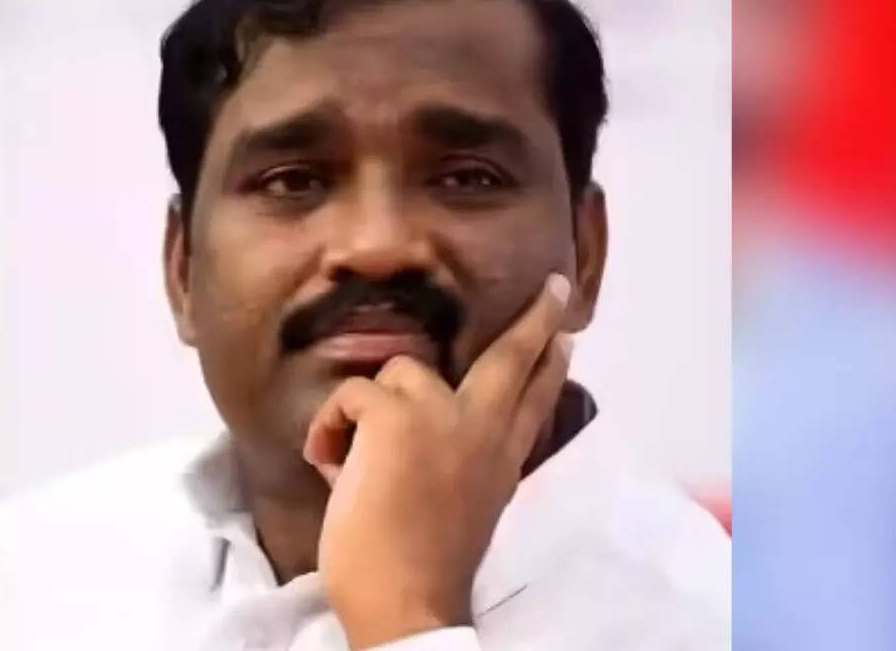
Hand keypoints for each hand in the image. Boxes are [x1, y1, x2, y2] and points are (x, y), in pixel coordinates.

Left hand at [303, 273, 574, 648]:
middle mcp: (482, 430)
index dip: (549, 367)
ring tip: (351, 459)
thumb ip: (460, 463)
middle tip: (552, 292)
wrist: (407, 602)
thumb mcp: (463, 510)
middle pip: (512, 359)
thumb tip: (418, 430)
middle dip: (536, 320)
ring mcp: (440, 417)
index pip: (534, 401)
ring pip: (400, 372)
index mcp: (501, 460)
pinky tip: (329, 465)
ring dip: (370, 409)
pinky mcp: (395, 417)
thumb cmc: (421, 570)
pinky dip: (329, 429)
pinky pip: (350, 395)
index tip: (566, 338)